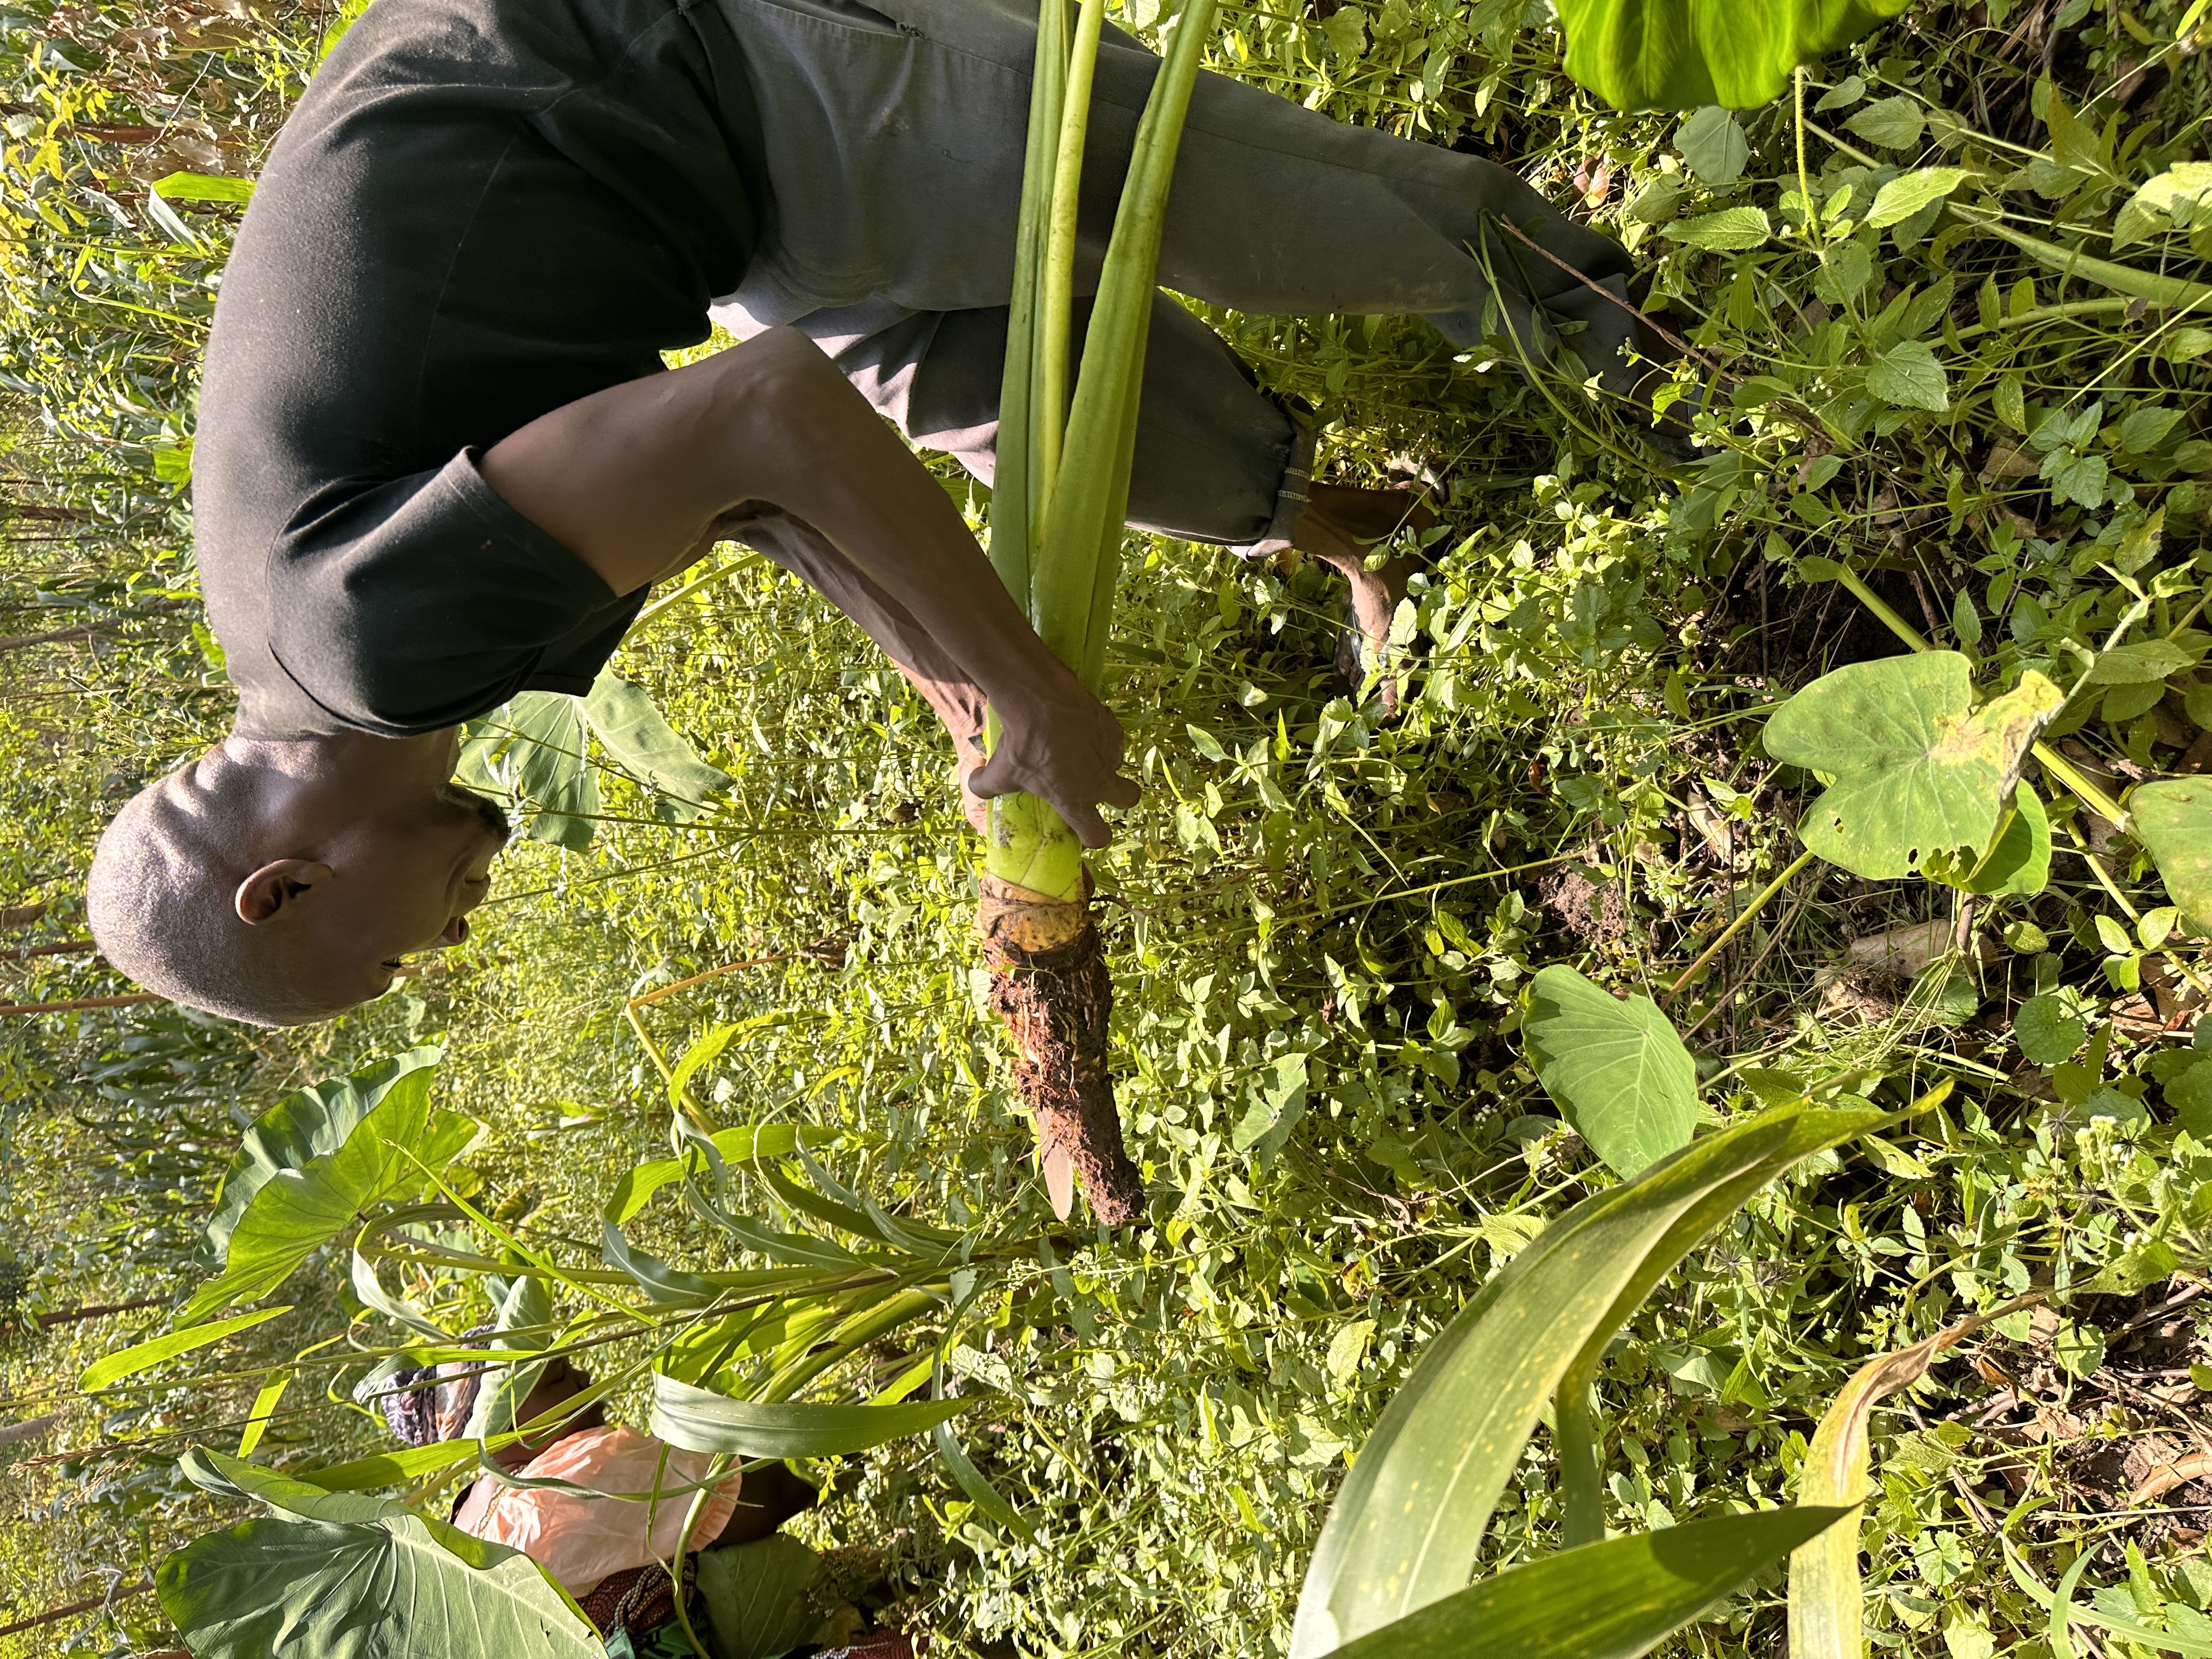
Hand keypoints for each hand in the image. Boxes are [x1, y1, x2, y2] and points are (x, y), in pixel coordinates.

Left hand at [966, 667, 1140, 848]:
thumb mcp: (998, 771)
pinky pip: (1110, 736)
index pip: (1098, 835)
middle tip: (1097, 786)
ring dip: (1103, 760)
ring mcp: (1111, 752)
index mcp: (1076, 801)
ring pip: (1116, 762)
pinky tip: (1078, 727)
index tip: (1082, 827)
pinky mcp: (1112, 726)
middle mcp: (1101, 780)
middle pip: (1129, 799)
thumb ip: (985, 786)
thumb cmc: (1022, 744)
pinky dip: (1098, 735)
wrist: (1041, 700)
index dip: (1091, 836)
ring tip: (1077, 748)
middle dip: (1118, 796)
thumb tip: (976, 785)